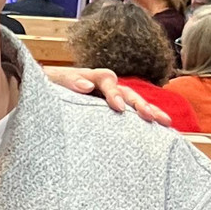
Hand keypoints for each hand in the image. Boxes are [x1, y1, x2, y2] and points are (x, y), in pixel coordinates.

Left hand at [50, 66, 174, 128]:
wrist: (44, 92)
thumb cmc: (48, 86)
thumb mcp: (51, 81)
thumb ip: (68, 81)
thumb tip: (86, 86)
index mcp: (91, 77)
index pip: (106, 80)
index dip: (113, 93)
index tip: (118, 107)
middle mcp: (105, 87)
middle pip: (127, 92)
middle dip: (140, 104)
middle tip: (150, 117)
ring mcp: (111, 100)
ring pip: (134, 104)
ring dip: (150, 112)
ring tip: (166, 123)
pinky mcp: (112, 114)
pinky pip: (130, 117)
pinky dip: (145, 122)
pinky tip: (160, 132)